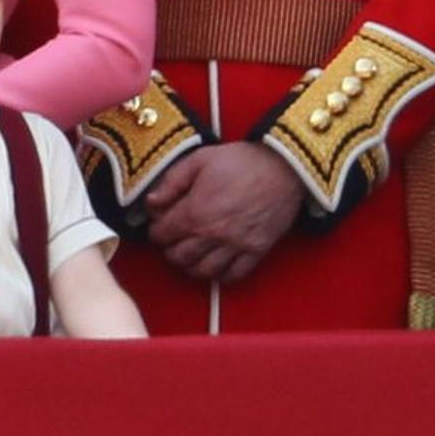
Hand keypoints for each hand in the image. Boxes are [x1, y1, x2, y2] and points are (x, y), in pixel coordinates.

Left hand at [144, 142, 304, 282]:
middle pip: (179, 256)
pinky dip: (220, 275)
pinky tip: (215, 264)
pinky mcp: (256, 251)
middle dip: (170, 249)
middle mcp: (213, 234)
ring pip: (203, 271)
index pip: (163, 234)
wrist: (283, 167)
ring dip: (191, 265)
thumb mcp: (199, 160)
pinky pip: (233, 275)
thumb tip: (151, 201)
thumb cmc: (240, 161)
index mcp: (195, 211)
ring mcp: (235, 245)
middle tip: (172, 241)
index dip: (156, 230)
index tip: (159, 225)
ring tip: (190, 254)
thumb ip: (171, 182)